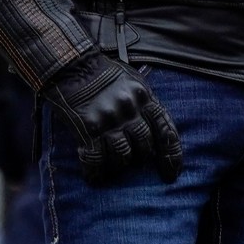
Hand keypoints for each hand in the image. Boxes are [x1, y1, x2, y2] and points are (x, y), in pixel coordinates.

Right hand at [46, 54, 181, 184]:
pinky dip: (94, 172)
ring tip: (114, 167)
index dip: (171, 156)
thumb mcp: (132, 82)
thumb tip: (155, 132)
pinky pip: (95, 159)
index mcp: (144, 97)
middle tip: (134, 162)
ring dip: (119, 165)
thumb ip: (145, 104)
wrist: (71, 65)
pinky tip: (93, 178)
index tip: (171, 174)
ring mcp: (109, 120)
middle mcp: (129, 109)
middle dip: (141, 158)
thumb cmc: (103, 74)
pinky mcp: (88, 128)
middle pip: (145, 147)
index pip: (166, 131)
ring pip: (123, 156)